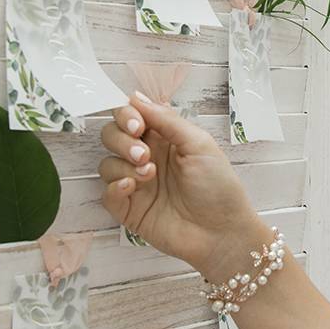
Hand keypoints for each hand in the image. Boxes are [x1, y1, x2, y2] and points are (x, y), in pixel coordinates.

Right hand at [98, 93, 264, 274]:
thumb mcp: (199, 144)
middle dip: (121, 140)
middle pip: (111, 136)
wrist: (222, 232)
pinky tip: (132, 187)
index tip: (137, 125)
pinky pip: (107, 193)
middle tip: (144, 154)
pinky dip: (114, 187)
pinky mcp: (130, 209)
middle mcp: (146, 158)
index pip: (130, 116)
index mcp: (164, 138)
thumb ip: (167, 120)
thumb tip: (135, 97)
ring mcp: (136, 184)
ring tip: (149, 175)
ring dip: (122, 164)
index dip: (126, 116)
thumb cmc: (218, 187)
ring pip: (107, 163)